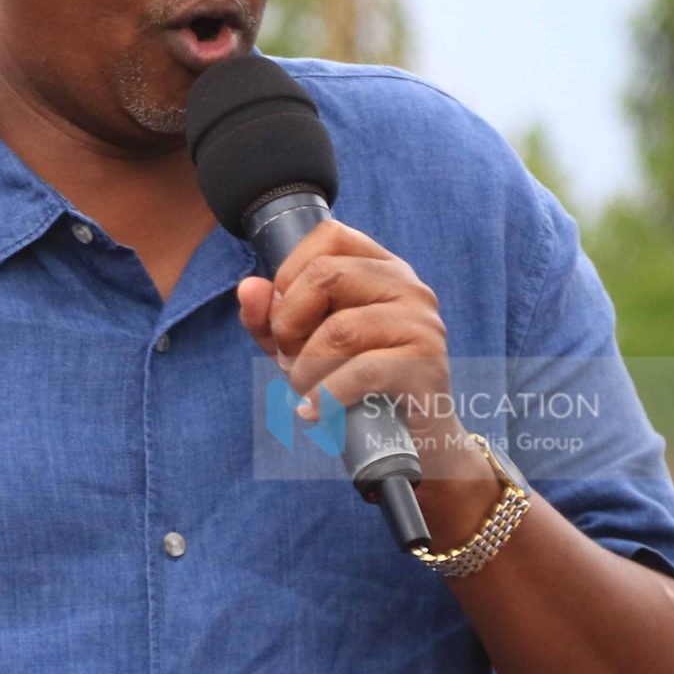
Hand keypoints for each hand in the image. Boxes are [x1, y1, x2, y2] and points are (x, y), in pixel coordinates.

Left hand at [235, 219, 478, 479]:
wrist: (412, 438)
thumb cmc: (354, 383)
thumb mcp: (303, 345)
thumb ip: (271, 317)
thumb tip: (248, 288)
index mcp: (380, 267)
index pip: (329, 235)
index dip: (291, 272)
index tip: (286, 317)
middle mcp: (407, 285)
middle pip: (327, 275)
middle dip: (289, 324)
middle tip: (290, 359)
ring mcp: (421, 323)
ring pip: (339, 330)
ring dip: (305, 370)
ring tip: (306, 390)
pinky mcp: (425, 365)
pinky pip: (359, 373)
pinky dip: (325, 397)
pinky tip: (316, 412)